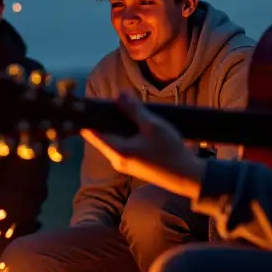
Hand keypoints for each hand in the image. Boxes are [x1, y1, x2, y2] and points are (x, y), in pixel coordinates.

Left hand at [79, 92, 206, 200]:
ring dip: (117, 127)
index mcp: (116, 151)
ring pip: (113, 141)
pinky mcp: (132, 166)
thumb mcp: (152, 125)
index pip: (91, 133)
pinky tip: (133, 126)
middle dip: (105, 120)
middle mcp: (115, 160)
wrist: (186, 176)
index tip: (86, 105)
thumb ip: (134, 110)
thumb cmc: (169, 150)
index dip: (87, 118)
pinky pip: (121, 147)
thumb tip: (119, 94)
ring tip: (124, 111)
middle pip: (102, 136)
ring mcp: (123, 164)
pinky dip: (124, 135)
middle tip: (110, 103)